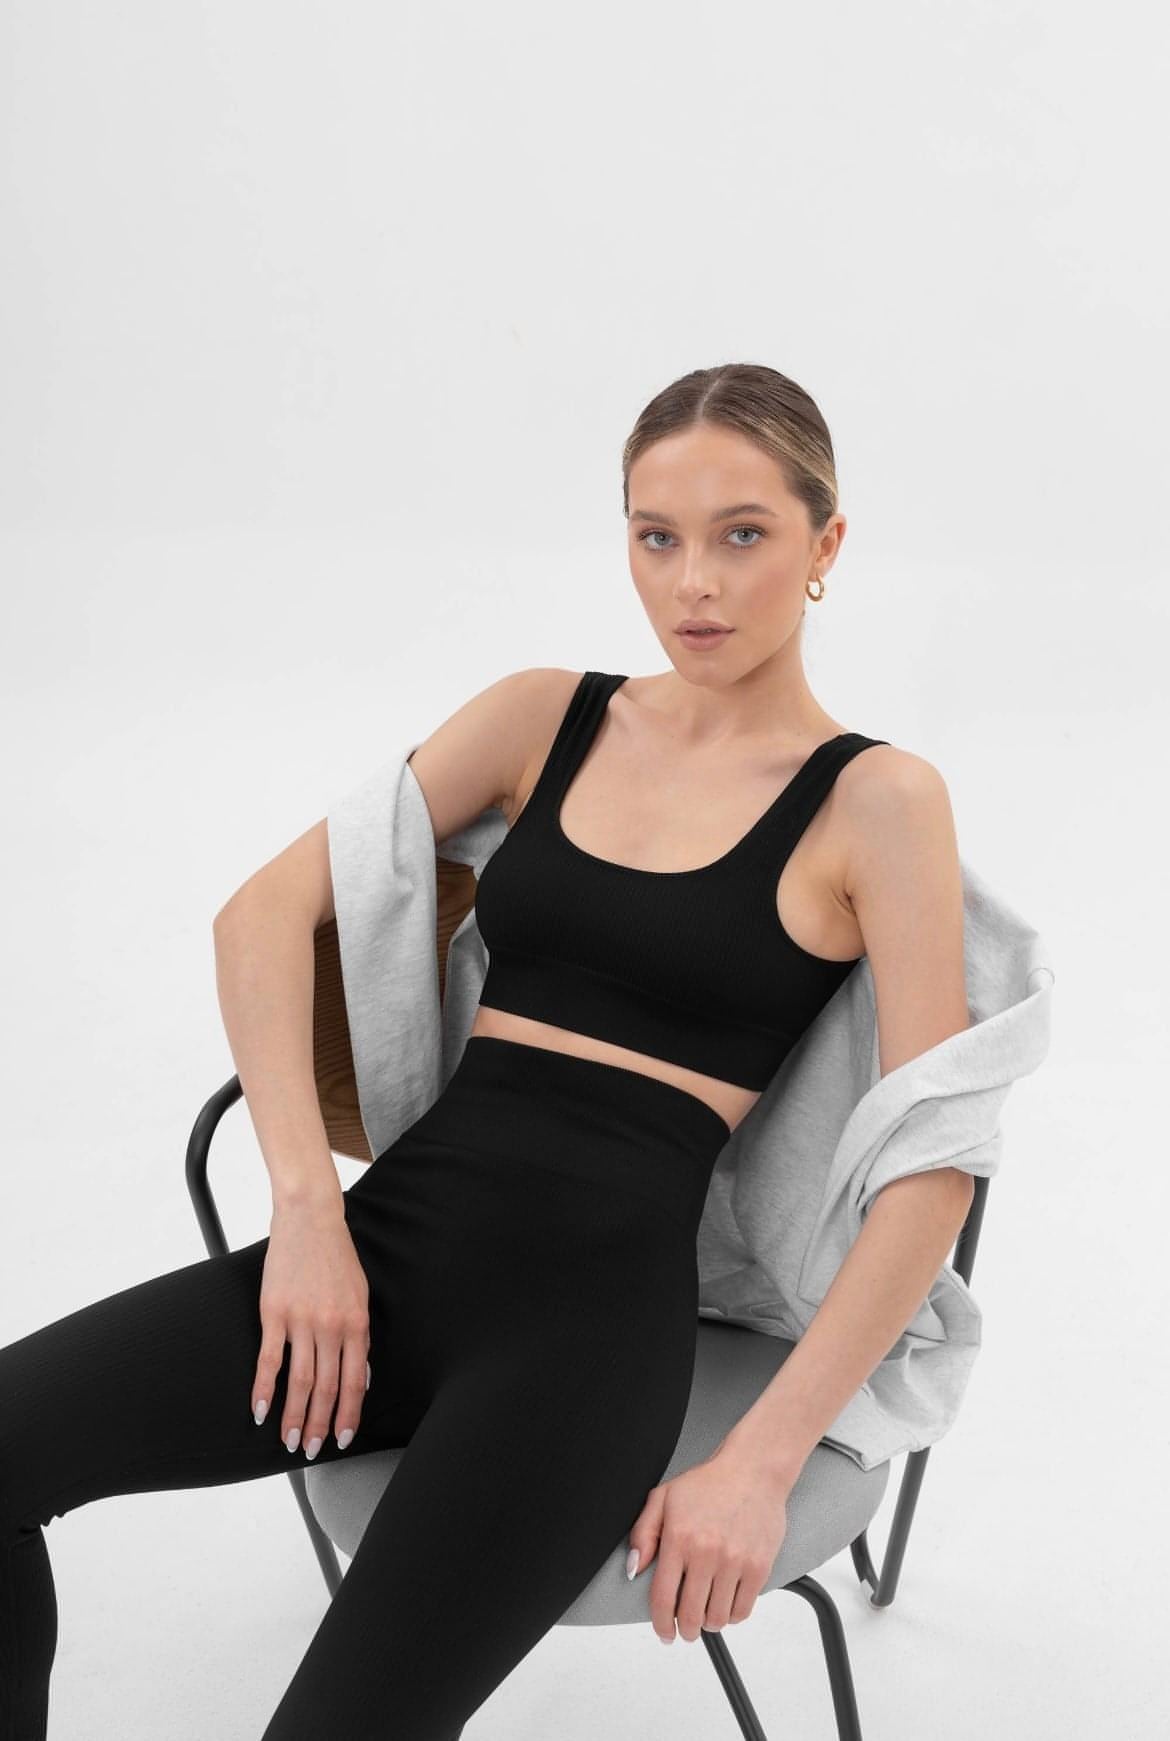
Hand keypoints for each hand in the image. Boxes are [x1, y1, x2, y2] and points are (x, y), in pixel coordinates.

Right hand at [252, 1198, 370, 1459]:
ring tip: (290, 1441)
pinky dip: (263, 1389)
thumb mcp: (361, 1295)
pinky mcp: (274, 1312)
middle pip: (326, 1388)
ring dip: (294, 1416)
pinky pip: (268, 1359)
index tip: (342, 1439)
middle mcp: (331, 1326)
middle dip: (320, 1424)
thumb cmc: (337, 1257)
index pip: (354, 1381)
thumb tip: (361, 1377)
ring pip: (298, 1381)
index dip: (348, 1414)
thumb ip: (359, 1337)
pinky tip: (259, 1412)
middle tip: (313, 1451)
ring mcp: (301, 1320)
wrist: (311, 1219)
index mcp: (357, 1324)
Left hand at [626, 1444, 790, 1642]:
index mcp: (679, 1538)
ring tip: (706, 1613)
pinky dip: (732, 1615)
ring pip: (717, 1618)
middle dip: (685, 1630)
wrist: (752, 1471)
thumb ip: (643, 1534)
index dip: (661, 1624)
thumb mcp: (664, 1498)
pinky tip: (726, 1604)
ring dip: (709, 1623)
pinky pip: (743, 1610)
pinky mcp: (759, 1566)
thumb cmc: (708, 1484)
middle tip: (685, 1628)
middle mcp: (706, 1552)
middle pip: (690, 1615)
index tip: (664, 1632)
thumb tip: (633, 1568)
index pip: (663, 1598)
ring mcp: (734, 1561)